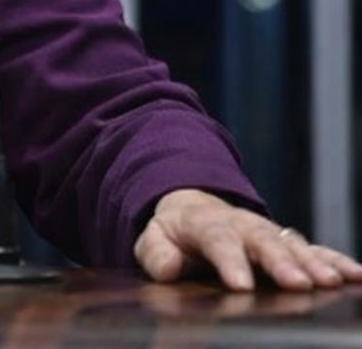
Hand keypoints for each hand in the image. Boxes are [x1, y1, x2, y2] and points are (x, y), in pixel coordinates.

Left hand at [135, 188, 361, 290]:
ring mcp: (269, 232)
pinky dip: (336, 261)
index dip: (230, 261)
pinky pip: (316, 249)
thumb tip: (169, 268)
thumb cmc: (174, 233)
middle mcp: (243, 225)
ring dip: (313, 263)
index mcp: (206, 223)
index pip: (218, 240)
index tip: (240, 285)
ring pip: (294, 245)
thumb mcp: (154, 239)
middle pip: (263, 241)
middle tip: (298, 283)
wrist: (194, 210)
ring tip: (331, 282)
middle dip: (281, 262)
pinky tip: (356, 276)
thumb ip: (156, 254)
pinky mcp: (289, 243)